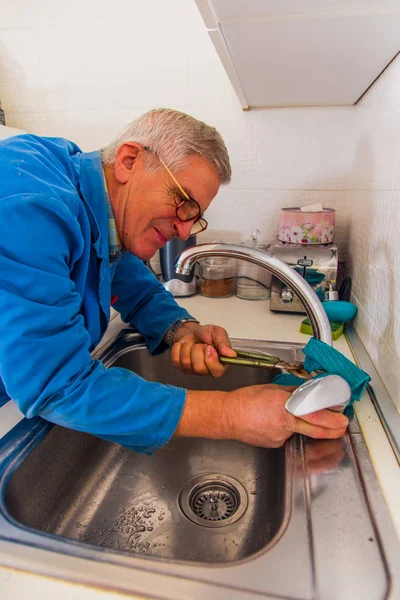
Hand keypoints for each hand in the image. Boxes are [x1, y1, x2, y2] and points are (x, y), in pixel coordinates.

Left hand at [170, 322, 235, 376]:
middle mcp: (207, 371)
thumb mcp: (218, 333)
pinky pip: (176, 360)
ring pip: (186, 363)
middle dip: (198, 350)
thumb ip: (224, 343)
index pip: (217, 372)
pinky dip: (178, 348)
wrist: (193, 331)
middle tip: (201, 344)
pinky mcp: (181, 367)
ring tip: (193, 343)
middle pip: (199, 368)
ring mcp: (192, 371)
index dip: (211, 360)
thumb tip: (231, 354)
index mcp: (220, 365)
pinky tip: (184, 346)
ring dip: (188, 347)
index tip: (209, 347)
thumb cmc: (207, 334)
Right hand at [226, 384, 348, 447]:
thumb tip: (307, 392)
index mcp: (284, 405)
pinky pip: (288, 437)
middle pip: (315, 430)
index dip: (331, 418)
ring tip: (297, 420)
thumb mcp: (272, 390)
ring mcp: (280, 437)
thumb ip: (292, 393)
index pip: (314, 414)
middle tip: (342, 426)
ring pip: (300, 433)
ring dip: (306, 428)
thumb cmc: (245, 400)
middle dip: (333, 430)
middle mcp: (284, 423)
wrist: (227, 417)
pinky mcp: (275, 444)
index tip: (341, 416)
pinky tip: (274, 424)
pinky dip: (288, 430)